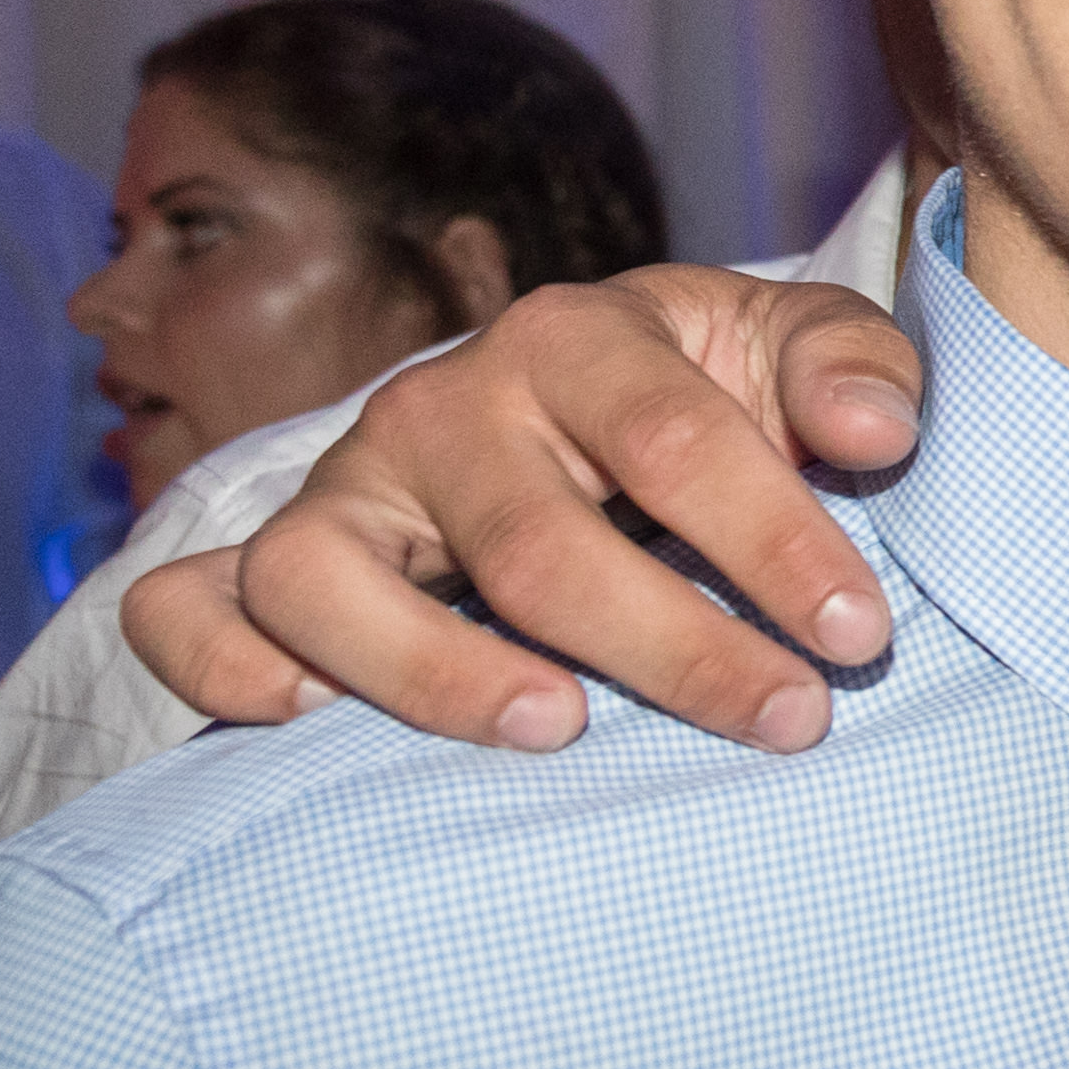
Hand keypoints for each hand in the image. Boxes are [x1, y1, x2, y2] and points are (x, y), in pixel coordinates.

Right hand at [120, 268, 924, 753]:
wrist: (579, 413)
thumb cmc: (700, 395)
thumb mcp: (787, 354)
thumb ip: (851, 369)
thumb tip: (877, 432)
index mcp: (577, 338)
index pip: (673, 438)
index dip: (772, 541)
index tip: (857, 635)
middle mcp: (442, 406)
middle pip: (532, 539)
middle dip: (669, 643)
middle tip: (780, 720)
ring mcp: (343, 488)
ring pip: (327, 577)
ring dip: (431, 668)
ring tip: (554, 729)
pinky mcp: (270, 564)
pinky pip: (192, 610)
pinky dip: (226, 668)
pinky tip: (310, 726)